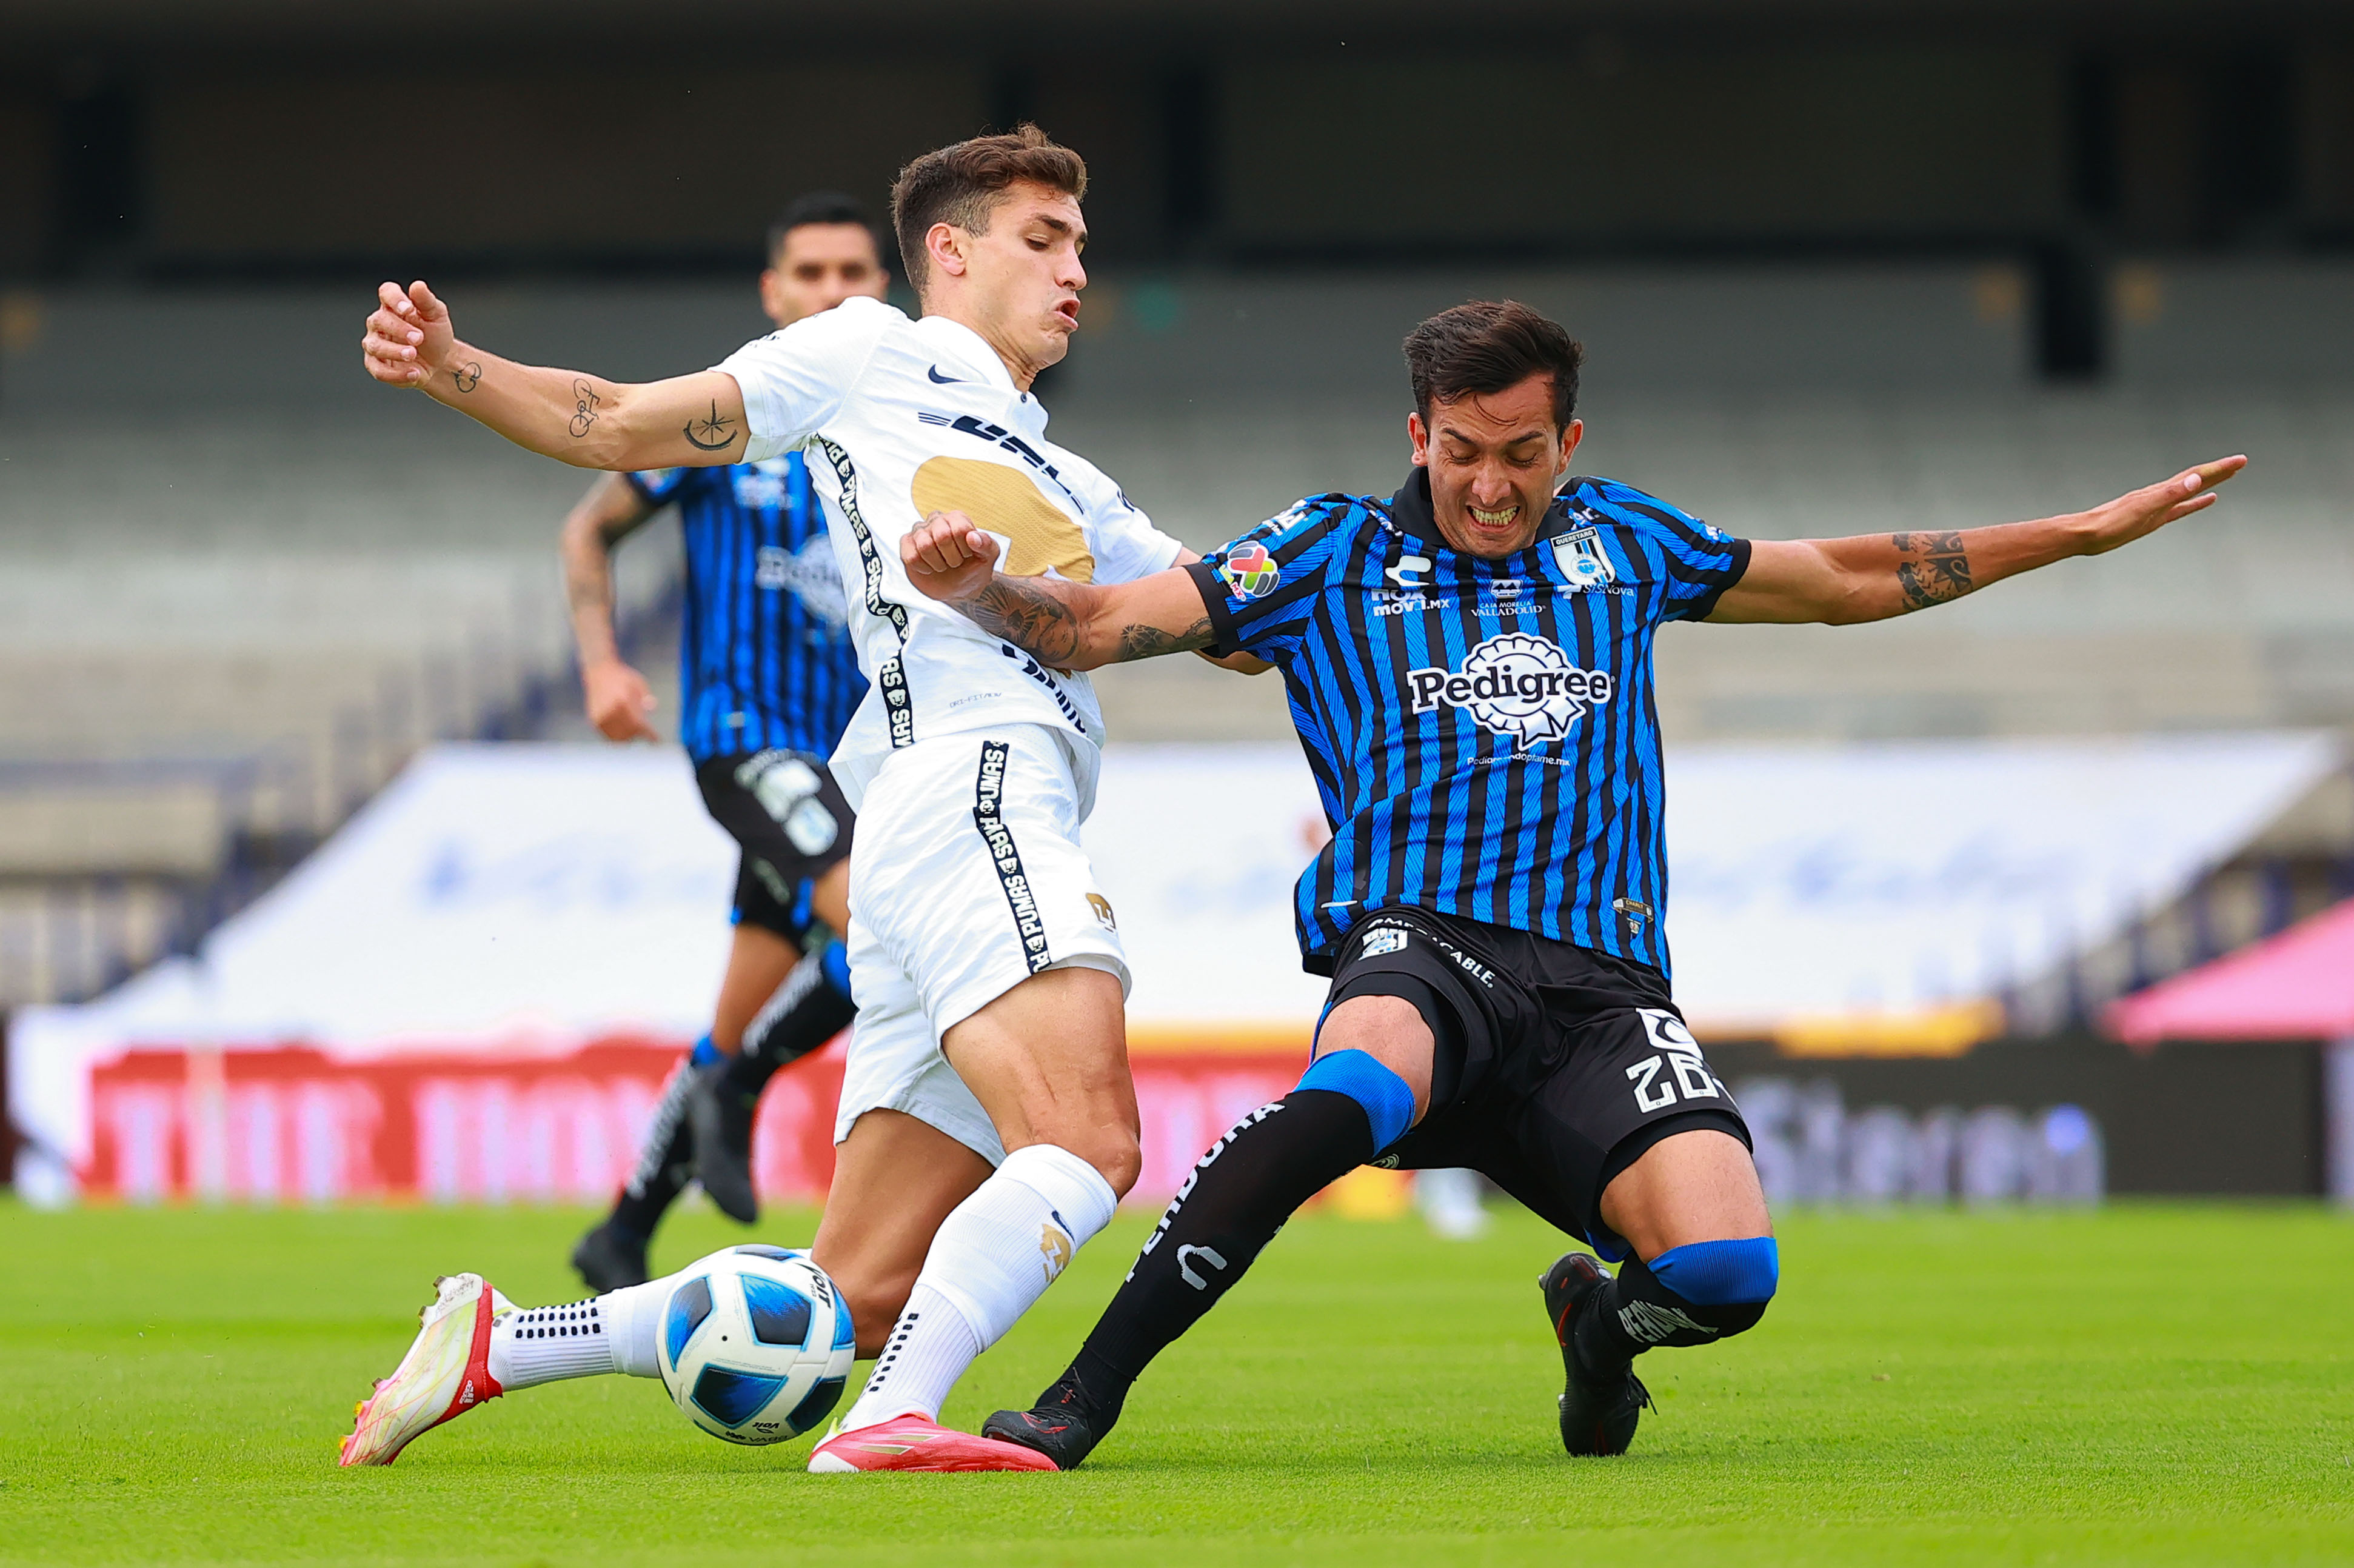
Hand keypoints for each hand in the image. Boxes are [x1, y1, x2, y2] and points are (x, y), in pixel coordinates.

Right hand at [362, 281, 458, 389]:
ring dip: (394, 351)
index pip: (386, 293)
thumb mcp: (437, 316)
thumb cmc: (436, 335)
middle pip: (378, 320)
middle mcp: (379, 323)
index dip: (394, 299)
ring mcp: (375, 344)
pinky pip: (378, 370)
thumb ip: (426, 301)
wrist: (441, 363)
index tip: (408, 308)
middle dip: (399, 329)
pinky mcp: (376, 365)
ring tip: (413, 355)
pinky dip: (396, 374)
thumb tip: (417, 286)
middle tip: (419, 338)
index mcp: (393, 305)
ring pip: (375, 346)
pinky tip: (414, 373)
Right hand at [582, 659, 657, 741]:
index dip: (649, 734)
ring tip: (633, 728)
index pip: (638, 723)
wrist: (599, 671)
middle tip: (645, 730)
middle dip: (639, 734)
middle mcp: (610, 709)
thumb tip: (653, 709)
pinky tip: (623, 729)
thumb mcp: (638, 682)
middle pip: (629, 732)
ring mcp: (601, 715)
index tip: (656, 741)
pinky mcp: (594, 719)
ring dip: (628, 737)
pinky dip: (617, 735)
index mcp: (623, 699)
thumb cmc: (622, 677)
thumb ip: (646, 696)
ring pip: (618, 737)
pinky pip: (608, 735)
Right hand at [901, 509, 1001, 600]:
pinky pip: (910, 556)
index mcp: (957, 518)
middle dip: (952, 558)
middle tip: (955, 563)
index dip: (965, 549)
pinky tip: (929, 569)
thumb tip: (972, 537)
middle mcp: (936, 519)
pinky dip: (923, 568)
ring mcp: (919, 531)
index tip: (967, 555)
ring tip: (942, 566)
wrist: (958, 587)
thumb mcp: (988, 557)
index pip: (960, 529)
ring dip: (938, 564)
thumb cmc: (973, 566)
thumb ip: (986, 544)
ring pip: (925, 545)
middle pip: (942, 536)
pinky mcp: (907, 544)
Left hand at [2071, 455, 2246, 555]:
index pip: (2196, 476)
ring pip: (2189, 491)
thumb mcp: (2142, 510)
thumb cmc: (2109, 524)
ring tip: (2227, 477)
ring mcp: (2157, 506)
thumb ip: (2168, 496)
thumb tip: (2195, 481)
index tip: (2240, 461)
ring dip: (2209, 483)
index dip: (2219, 468)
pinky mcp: (2151, 519)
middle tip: (2241, 463)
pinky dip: (2195, 502)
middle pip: (2195, 479)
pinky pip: (2180, 508)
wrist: (2085, 534)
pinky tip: (2205, 500)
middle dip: (2219, 471)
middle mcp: (2160, 495)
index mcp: (2161, 492)